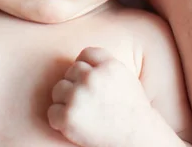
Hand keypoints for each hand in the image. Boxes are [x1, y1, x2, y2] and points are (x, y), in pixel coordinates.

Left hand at [48, 47, 163, 146]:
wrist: (139, 139)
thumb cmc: (132, 111)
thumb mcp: (124, 78)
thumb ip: (105, 66)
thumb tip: (80, 62)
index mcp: (109, 65)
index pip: (86, 54)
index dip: (85, 66)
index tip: (89, 80)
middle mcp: (93, 77)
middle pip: (71, 71)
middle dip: (76, 84)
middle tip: (88, 102)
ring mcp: (79, 96)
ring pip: (58, 89)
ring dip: (65, 100)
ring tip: (82, 113)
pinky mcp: (69, 116)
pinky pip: (52, 112)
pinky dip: (59, 121)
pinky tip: (75, 125)